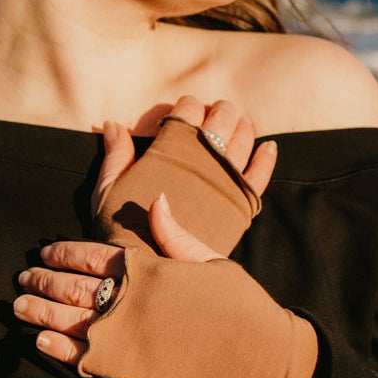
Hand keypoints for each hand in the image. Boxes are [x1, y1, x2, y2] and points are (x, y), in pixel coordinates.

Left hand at [14, 186, 220, 370]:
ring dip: (37, 311)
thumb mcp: (210, 258)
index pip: (89, 252)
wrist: (259, 355)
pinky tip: (38, 341)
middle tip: (24, 278)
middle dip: (41, 279)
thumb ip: (174, 234)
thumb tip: (155, 200)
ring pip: (64, 318)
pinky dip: (53, 347)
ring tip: (19, 306)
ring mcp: (121, 333)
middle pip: (69, 284)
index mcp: (146, 264)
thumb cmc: (240, 304)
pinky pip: (76, 356)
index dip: (62, 251)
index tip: (46, 250)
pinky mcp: (124, 369)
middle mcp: (127, 296)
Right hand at [92, 95, 277, 249]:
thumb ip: (116, 156)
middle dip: (219, 110)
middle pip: (222, 118)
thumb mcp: (109, 191)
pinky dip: (266, 157)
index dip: (188, 105)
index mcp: (173, 150)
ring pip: (244, 139)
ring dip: (242, 126)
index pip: (189, 110)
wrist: (154, 271)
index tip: (185, 111)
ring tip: (238, 125)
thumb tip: (113, 124)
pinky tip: (268, 147)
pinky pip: (261, 174)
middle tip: (214, 115)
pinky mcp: (242, 203)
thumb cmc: (125, 232)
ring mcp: (227, 180)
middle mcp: (205, 159)